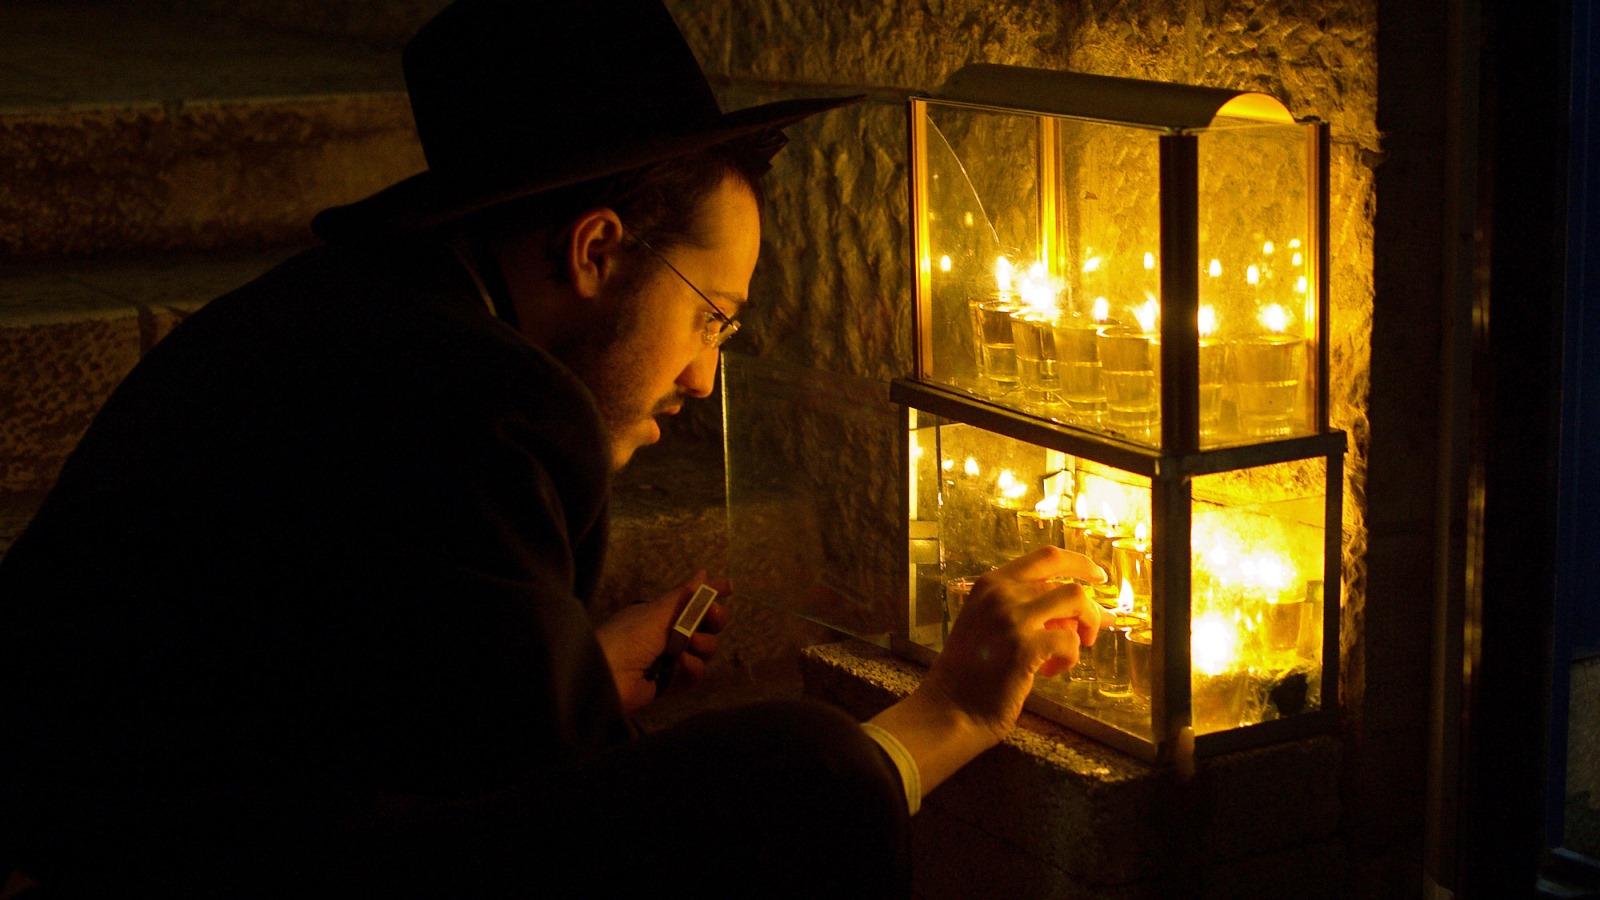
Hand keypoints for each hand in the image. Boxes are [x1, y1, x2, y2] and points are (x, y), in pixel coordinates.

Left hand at [595, 571, 729, 713]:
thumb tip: (703, 573)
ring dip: (701, 644)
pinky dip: (693, 668)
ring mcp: (669, 660)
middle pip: (705, 626)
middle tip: (712, 616)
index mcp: (659, 614)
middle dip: (713, 620)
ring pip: (704, 650)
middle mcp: (666, 635)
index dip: (710, 595)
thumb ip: (685, 596)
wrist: (605, 676)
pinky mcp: (670, 684)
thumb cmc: (629, 636)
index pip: (691, 602)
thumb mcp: (658, 611)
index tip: (729, 588)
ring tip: (687, 644)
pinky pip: (694, 674)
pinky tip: (681, 664)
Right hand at [921, 547, 1104, 741]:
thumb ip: (1024, 608)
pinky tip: (1049, 672)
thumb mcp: (988, 622)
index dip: (1079, 564)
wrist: (951, 707)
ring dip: (1087, 625)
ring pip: (1076, 602)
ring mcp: (1012, 618)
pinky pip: (1070, 642)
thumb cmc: (970, 671)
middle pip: (1067, 584)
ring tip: (1076, 648)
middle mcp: (1001, 593)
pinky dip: (1069, 658)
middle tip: (1092, 631)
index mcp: (991, 583)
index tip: (1097, 576)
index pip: (1047, 557)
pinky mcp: (1024, 647)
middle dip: (1089, 609)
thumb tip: (1072, 615)